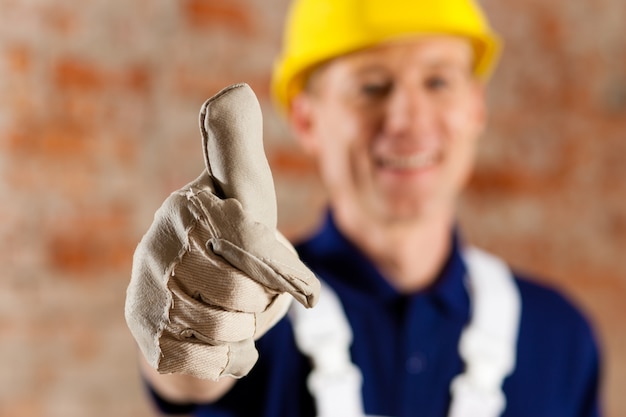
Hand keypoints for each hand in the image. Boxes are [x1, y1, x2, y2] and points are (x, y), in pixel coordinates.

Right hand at [125, 84, 319, 380]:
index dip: (279, 267)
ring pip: (224, 331)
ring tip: (237, 313)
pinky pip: (201, 360)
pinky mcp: (146, 334)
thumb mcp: (240, 188)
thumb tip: (233, 92)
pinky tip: (222, 341)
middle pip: (243, 293)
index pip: (248, 241)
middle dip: (260, 299)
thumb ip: (237, 144)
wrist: (181, 293)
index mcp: (188, 208)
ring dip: (244, 328)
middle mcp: (159, 247)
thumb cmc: (226, 232)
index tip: (300, 288)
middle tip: (252, 292)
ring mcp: (147, 292)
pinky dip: (225, 357)